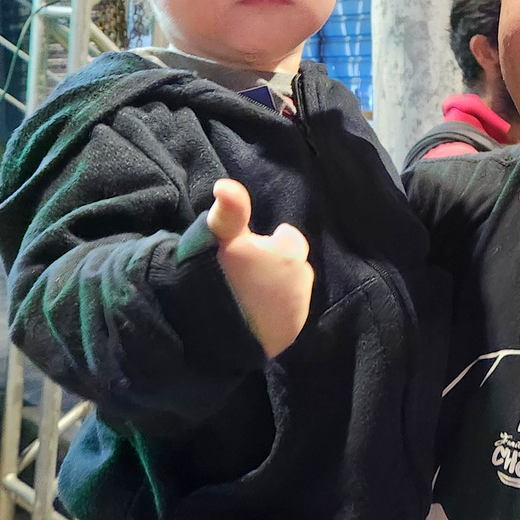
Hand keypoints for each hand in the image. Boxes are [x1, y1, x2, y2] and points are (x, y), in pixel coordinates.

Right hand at [205, 179, 313, 357]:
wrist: (217, 334)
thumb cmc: (218, 277)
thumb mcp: (220, 238)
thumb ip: (230, 210)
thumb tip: (225, 185)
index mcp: (289, 249)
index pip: (288, 236)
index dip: (267, 242)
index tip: (247, 251)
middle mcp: (302, 276)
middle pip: (292, 262)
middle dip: (274, 264)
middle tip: (243, 273)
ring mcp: (299, 306)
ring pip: (292, 288)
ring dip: (276, 288)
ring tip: (246, 294)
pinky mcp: (292, 331)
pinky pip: (287, 314)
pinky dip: (275, 312)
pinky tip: (253, 314)